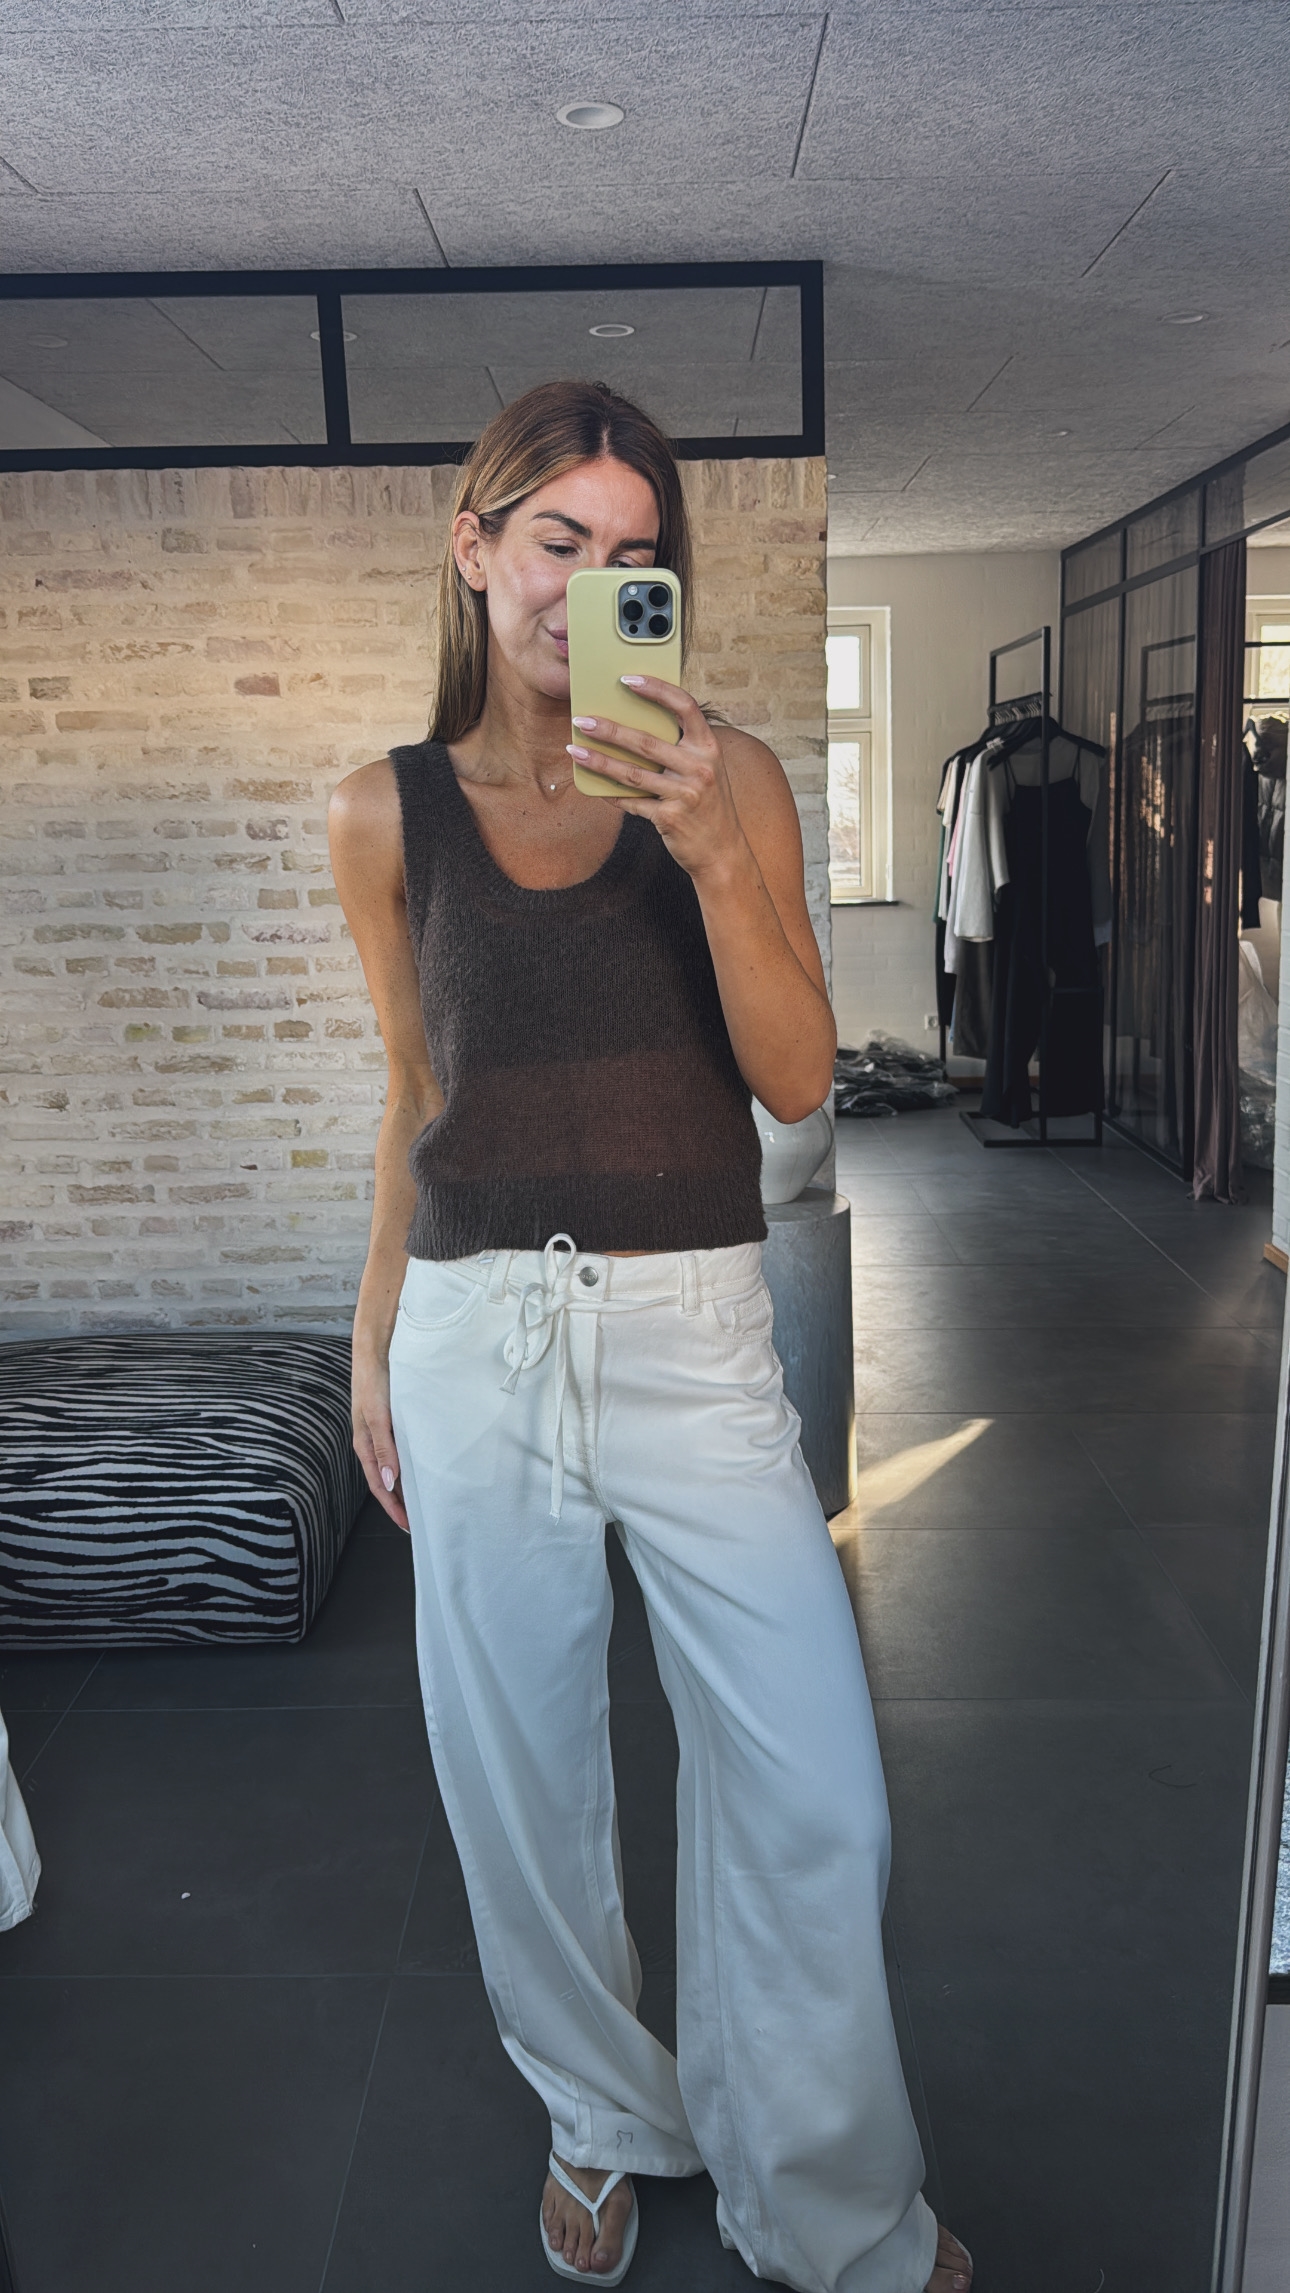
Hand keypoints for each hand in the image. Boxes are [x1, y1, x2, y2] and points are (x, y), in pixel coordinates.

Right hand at [352, 1347, 408, 1531]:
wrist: (376, 1352)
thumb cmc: (373, 1382)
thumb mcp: (378, 1416)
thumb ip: (384, 1448)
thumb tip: (389, 1482)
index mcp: (365, 1446)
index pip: (379, 1487)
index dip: (393, 1508)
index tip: (408, 1526)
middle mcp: (373, 1444)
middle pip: (387, 1482)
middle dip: (400, 1503)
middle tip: (419, 1521)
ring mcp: (383, 1435)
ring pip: (396, 1469)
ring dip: (407, 1486)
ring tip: (424, 1502)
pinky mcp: (393, 1424)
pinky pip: (403, 1452)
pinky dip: (412, 1466)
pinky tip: (424, 1469)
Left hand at [568, 675, 748, 881]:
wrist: (723, 851)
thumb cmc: (709, 805)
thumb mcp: (705, 770)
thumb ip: (681, 749)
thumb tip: (635, 727)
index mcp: (709, 747)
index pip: (684, 706)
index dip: (656, 689)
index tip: (627, 679)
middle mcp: (700, 767)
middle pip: (646, 742)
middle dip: (609, 729)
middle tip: (581, 720)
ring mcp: (686, 794)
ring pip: (632, 774)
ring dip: (598, 761)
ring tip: (574, 750)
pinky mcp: (670, 818)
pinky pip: (632, 803)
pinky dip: (611, 795)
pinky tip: (593, 786)